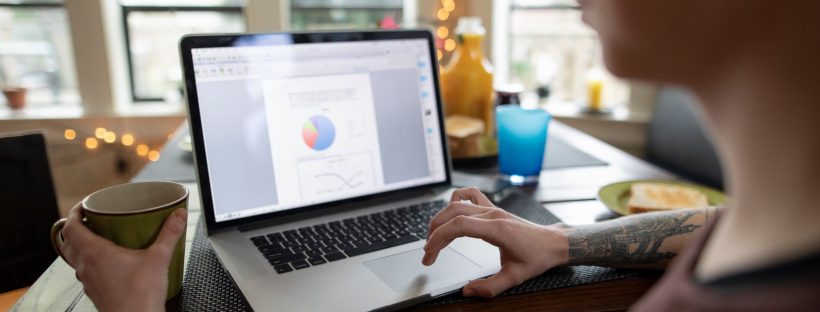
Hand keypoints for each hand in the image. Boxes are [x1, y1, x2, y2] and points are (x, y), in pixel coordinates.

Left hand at [60, 203, 186, 311]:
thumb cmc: (140, 296)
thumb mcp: (159, 258)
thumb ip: (169, 234)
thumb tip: (177, 216)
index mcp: (95, 254)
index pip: (71, 227)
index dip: (73, 212)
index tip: (83, 205)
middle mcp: (86, 267)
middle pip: (69, 242)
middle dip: (76, 228)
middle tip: (90, 220)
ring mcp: (88, 282)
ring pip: (75, 259)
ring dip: (81, 246)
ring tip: (99, 239)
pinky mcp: (95, 292)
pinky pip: (86, 273)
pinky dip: (90, 263)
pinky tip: (110, 264)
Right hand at [422, 188, 568, 297]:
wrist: (554, 243)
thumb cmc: (537, 257)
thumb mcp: (515, 277)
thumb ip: (490, 287)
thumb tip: (467, 291)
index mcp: (497, 229)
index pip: (458, 226)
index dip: (438, 239)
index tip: (430, 255)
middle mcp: (492, 214)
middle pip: (452, 213)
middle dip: (434, 232)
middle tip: (428, 253)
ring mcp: (492, 208)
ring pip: (457, 204)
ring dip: (441, 219)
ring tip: (433, 238)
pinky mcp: (493, 208)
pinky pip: (470, 195)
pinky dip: (456, 199)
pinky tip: (450, 212)